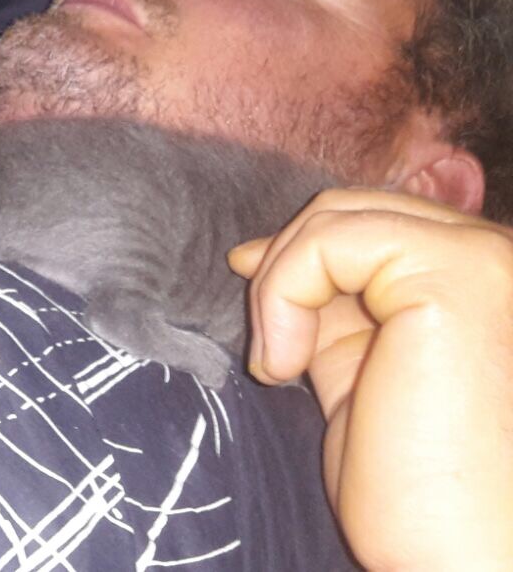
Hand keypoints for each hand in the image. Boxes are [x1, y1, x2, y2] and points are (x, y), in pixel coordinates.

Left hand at [228, 189, 512, 570]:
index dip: (301, 255)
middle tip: (273, 353)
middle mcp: (497, 259)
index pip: (373, 226)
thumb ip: (331, 313)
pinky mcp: (459, 277)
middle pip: (355, 209)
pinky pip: (328, 240)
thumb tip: (256, 253)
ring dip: (279, 287)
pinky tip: (286, 367)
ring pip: (335, 216)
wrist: (460, 558)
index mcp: (482, 284)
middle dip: (288, 268)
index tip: (256, 299)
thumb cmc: (418, 491)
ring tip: (282, 368)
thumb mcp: (360, 376)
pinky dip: (282, 293)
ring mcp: (486, 260)